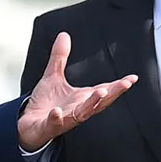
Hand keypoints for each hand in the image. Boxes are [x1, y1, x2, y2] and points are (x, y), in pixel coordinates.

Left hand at [16, 32, 138, 151]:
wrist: (27, 126)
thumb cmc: (45, 105)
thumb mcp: (53, 77)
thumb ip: (59, 58)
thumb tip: (64, 35)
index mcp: (82, 99)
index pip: (104, 91)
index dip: (119, 85)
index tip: (132, 78)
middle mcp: (78, 110)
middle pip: (100, 103)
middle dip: (112, 93)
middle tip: (124, 84)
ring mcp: (65, 119)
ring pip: (82, 114)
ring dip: (92, 104)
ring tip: (100, 92)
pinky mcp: (50, 126)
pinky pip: (55, 123)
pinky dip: (57, 118)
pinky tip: (57, 112)